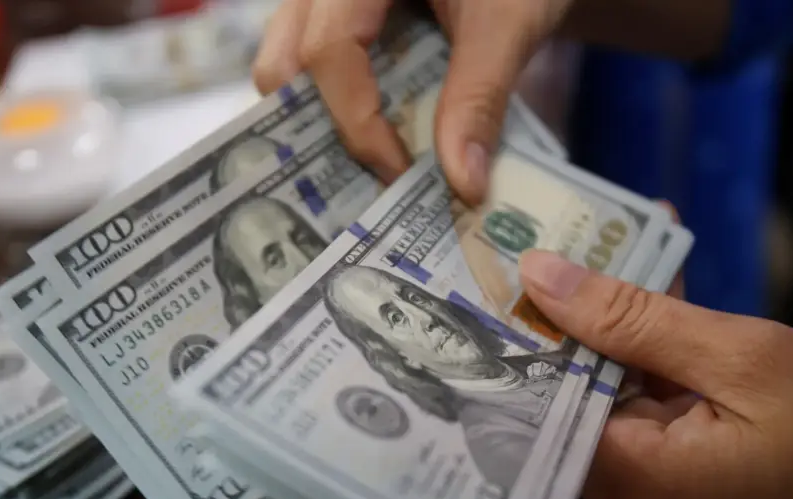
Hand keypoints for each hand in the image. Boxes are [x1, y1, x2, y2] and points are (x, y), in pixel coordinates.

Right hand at [252, 0, 573, 202]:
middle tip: (368, 176)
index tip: (398, 172)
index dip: (356, 120)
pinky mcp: (342, 16)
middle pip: (284, 60)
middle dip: (316, 127)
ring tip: (369, 160)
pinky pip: (314, 62)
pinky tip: (376, 136)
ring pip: (287, 62)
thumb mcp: (508, 22)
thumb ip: (481, 96)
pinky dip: (336, 105)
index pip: (328, 49)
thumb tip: (463, 186)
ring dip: (321, 119)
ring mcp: (327, 0)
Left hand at [517, 249, 792, 498]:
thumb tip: (539, 274)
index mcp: (637, 492)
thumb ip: (632, 318)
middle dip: (577, 327)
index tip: (508, 281)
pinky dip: (646, 377)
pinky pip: (636, 432)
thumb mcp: (743, 359)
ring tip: (619, 261)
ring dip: (617, 343)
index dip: (522, 342)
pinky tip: (655, 311)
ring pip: (604, 412)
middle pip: (570, 408)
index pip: (537, 410)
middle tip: (563, 252)